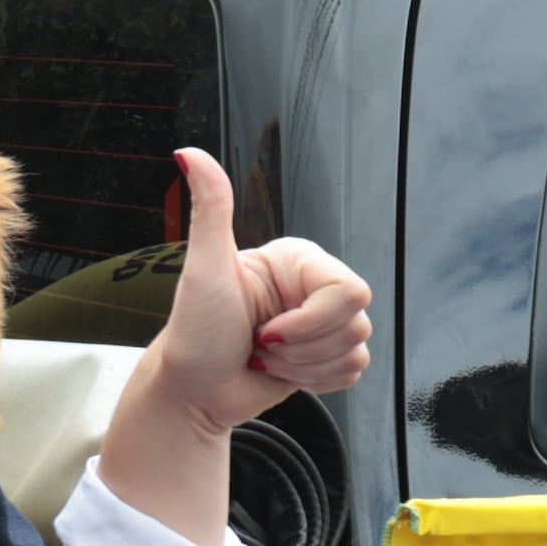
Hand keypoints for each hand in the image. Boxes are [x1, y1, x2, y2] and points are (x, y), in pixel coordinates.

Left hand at [135, 149, 373, 437]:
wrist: (191, 391)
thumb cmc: (194, 333)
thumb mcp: (203, 268)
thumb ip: (211, 208)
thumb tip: (191, 154)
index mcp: (297, 262)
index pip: (348, 291)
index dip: (310, 321)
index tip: (267, 330)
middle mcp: (313, 288)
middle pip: (355, 322)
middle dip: (303, 347)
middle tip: (261, 342)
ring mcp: (322, 323)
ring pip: (354, 350)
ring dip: (302, 367)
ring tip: (264, 356)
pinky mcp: (325, 356)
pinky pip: (351, 372)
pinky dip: (313, 381)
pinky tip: (279, 371)